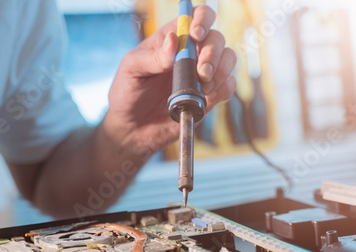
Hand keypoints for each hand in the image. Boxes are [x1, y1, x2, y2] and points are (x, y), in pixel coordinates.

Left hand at [103, 5, 236, 158]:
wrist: (131, 129)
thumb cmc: (127, 94)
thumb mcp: (131, 69)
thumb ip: (152, 56)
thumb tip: (174, 40)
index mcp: (171, 40)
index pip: (196, 16)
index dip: (202, 19)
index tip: (196, 34)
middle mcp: (190, 54)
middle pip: (216, 38)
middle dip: (213, 52)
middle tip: (201, 72)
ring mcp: (201, 76)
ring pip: (228, 59)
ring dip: (221, 70)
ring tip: (203, 86)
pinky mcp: (209, 98)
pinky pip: (228, 86)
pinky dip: (224, 88)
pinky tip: (207, 96)